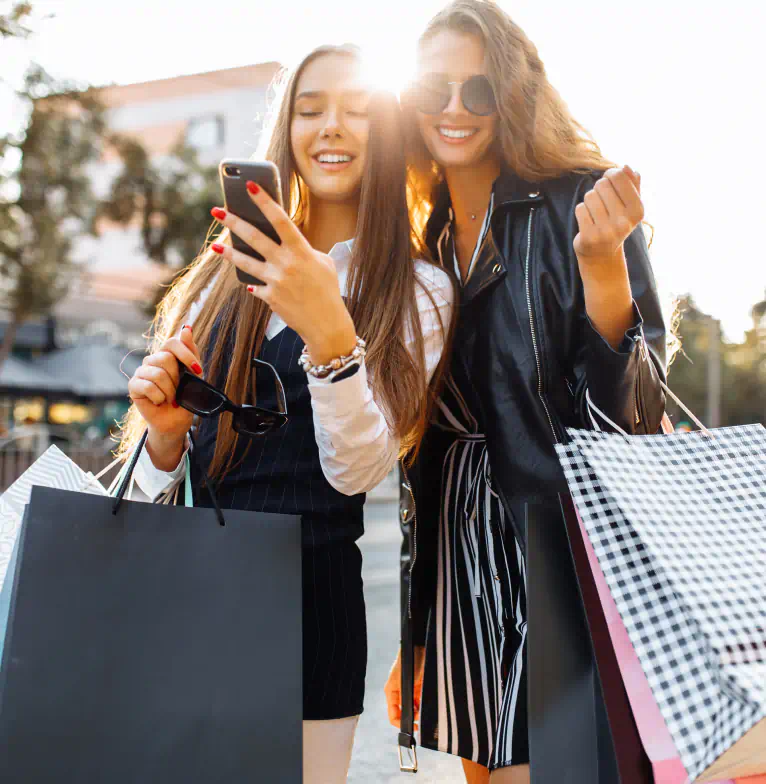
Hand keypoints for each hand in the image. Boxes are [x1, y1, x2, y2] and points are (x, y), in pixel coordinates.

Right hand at [128, 325, 200, 466]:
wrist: (176, 421)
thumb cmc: (186, 397)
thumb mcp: (194, 375)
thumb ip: (191, 352)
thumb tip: (186, 328)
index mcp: (167, 354)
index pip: (172, 342)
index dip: (185, 355)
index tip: (198, 370)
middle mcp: (152, 360)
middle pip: (165, 359)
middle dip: (178, 379)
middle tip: (179, 391)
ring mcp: (141, 372)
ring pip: (158, 374)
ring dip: (170, 391)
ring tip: (171, 399)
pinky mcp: (133, 386)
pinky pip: (147, 386)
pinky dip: (159, 397)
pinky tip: (159, 402)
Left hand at [210, 184, 356, 364]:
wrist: (326, 324)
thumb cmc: (328, 290)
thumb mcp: (324, 264)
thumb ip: (305, 251)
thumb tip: (283, 244)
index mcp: (302, 251)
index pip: (280, 220)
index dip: (264, 201)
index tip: (250, 186)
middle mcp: (286, 264)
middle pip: (254, 238)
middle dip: (233, 222)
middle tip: (217, 210)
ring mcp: (276, 281)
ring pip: (245, 262)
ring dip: (228, 252)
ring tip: (215, 245)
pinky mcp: (270, 298)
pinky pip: (255, 286)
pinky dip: (253, 283)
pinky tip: (247, 280)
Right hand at [384, 646, 425, 730]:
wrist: (420, 646)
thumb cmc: (410, 661)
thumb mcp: (405, 682)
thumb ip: (405, 699)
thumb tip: (408, 717)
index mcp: (391, 692)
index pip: (393, 716)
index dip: (402, 724)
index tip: (415, 727)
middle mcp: (400, 693)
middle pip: (404, 713)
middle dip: (413, 717)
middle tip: (422, 718)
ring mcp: (409, 690)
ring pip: (414, 709)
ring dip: (419, 711)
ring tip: (426, 710)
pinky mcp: (418, 687)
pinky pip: (420, 701)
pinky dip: (424, 705)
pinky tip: (428, 704)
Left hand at [574, 164, 642, 272]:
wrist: (602, 255)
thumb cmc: (616, 224)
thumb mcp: (629, 206)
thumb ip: (632, 185)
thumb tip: (627, 167)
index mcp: (638, 211)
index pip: (619, 176)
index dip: (610, 174)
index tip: (608, 179)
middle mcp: (624, 222)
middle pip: (602, 184)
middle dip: (599, 189)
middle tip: (602, 202)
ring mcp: (606, 231)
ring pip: (589, 196)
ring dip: (589, 201)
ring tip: (595, 213)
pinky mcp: (589, 237)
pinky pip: (580, 209)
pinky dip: (581, 212)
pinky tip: (587, 222)